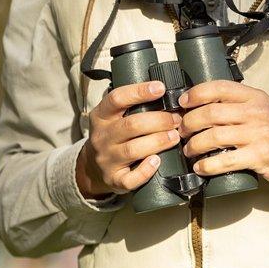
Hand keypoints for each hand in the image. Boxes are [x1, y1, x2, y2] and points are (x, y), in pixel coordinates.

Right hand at [76, 81, 182, 198]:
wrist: (92, 165)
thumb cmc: (113, 134)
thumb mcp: (113, 115)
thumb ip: (132, 105)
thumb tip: (164, 92)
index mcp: (101, 116)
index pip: (117, 99)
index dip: (139, 92)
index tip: (160, 88)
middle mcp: (102, 136)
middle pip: (131, 125)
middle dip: (158, 121)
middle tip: (176, 120)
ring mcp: (106, 159)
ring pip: (133, 150)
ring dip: (158, 141)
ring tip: (175, 137)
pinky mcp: (114, 179)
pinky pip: (130, 178)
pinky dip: (146, 171)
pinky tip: (157, 161)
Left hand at [177, 80, 268, 193]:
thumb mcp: (262, 110)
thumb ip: (238, 105)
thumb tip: (201, 106)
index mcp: (254, 97)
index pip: (219, 87)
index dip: (195, 93)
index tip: (181, 103)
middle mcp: (256, 112)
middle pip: (211, 112)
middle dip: (189, 123)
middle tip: (181, 132)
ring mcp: (259, 134)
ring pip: (214, 136)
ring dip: (194, 145)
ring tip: (188, 151)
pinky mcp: (260, 157)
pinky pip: (225, 160)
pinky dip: (207, 165)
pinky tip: (201, 167)